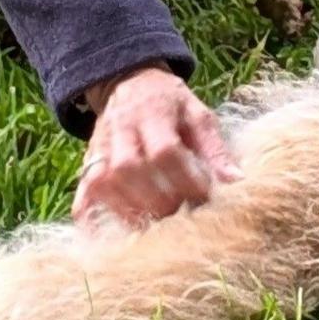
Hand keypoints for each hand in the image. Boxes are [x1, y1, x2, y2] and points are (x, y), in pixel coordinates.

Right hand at [72, 67, 235, 229]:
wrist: (130, 82)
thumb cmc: (171, 104)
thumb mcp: (197, 114)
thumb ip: (214, 148)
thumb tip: (235, 182)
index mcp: (153, 113)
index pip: (165, 150)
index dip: (184, 178)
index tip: (204, 197)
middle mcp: (122, 129)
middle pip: (131, 168)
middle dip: (157, 198)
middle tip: (179, 216)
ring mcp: (100, 146)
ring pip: (105, 181)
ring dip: (129, 210)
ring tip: (153, 228)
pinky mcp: (88, 161)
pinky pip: (83, 190)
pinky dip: (89, 215)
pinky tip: (102, 236)